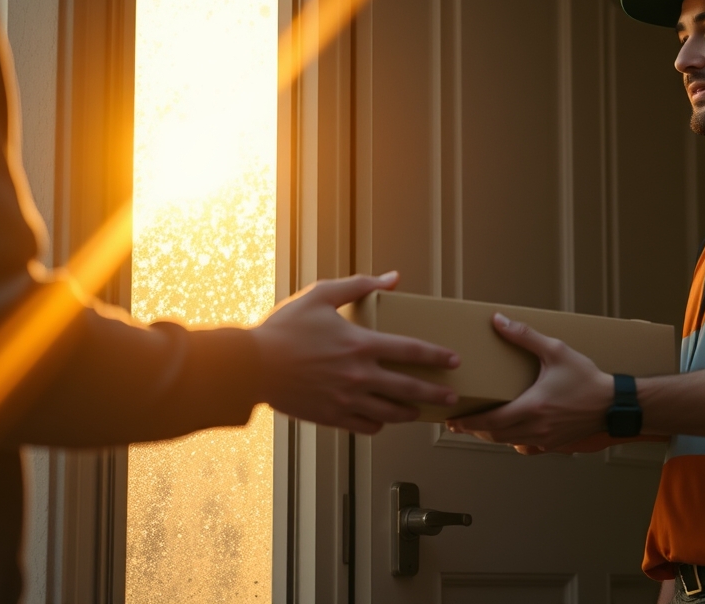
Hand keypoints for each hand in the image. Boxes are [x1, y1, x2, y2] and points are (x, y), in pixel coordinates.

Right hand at [252, 271, 459, 434]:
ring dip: (411, 411)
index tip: (454, 360)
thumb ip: (360, 285)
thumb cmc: (284, 328)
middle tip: (452, 396)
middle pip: (411, 388)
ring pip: (391, 412)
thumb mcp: (321, 295)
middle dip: (437, 393)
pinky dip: (379, 423)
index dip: (438, 356)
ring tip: (420, 410)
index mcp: (361, 344)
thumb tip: (393, 278)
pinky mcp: (331, 417)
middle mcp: (359, 376)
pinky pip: (366, 426)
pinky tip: (383, 418)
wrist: (250, 365)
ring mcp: (346, 400)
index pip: (412, 351)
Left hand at [446, 313, 610, 451]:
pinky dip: (510, 439)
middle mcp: (536, 427)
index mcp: (533, 406)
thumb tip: (498, 321)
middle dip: (474, 430)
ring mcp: (545, 439)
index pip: (492, 421)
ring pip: (508, 442)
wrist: (613, 404)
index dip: (469, 423)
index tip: (452, 422)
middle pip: (495, 435)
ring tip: (476, 427)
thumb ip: (525, 337)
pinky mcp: (554, 444)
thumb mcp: (555, 351)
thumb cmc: (586, 378)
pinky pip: (525, 446)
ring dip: (491, 435)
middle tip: (457, 424)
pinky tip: (507, 431)